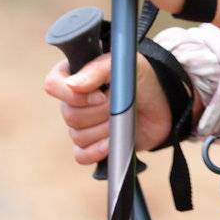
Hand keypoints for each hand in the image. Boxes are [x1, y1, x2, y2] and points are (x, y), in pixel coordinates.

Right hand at [42, 51, 173, 163]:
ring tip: (122, 118)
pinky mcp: (93, 145)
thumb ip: (98, 69)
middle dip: (99, 112)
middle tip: (118, 104)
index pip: (54, 84)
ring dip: (104, 129)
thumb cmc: (145, 79)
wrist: (166, 105)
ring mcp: (84, 124)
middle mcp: (76, 100)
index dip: (72, 94)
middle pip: (68, 114)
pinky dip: (96, 151)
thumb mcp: (127, 64)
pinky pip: (81, 155)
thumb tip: (72, 85)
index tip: (100, 93)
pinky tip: (111, 143)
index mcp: (78, 74)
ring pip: (77, 135)